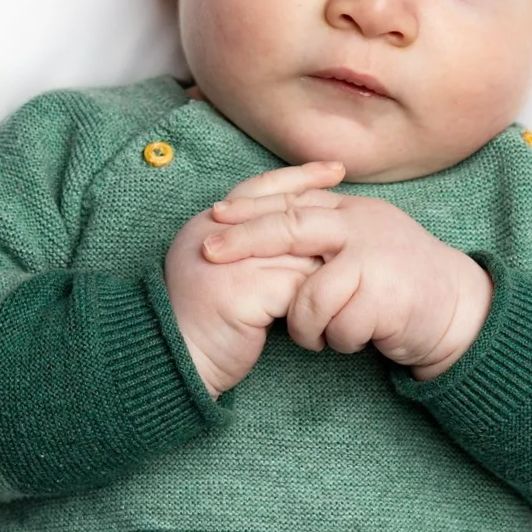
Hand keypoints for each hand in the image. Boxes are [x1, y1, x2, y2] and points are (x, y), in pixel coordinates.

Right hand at [164, 161, 345, 397]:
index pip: (259, 188)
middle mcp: (213, 235)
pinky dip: (320, 295)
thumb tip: (300, 231)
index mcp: (206, 226)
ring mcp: (229, 261)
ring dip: (327, 260)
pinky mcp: (244, 290)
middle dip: (323, 204)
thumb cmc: (200, 322)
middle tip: (358, 200)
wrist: (173, 361)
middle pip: (283, 212)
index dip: (298, 177)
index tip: (334, 170)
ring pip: (296, 248)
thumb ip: (249, 248)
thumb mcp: (221, 272)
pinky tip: (339, 299)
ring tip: (357, 260)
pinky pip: (298, 285)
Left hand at [203, 188, 492, 380]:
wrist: (458, 309)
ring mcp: (377, 259)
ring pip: (310, 293)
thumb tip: (263, 227)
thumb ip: (325, 233)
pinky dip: (339, 341)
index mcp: (353, 212)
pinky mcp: (388, 296)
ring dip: (305, 324)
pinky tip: (352, 340)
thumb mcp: (363, 244)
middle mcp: (363, 227)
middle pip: (292, 226)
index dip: (250, 208)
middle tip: (209, 253)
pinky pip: (339, 326)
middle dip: (245, 240)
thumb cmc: (400, 283)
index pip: (293, 200)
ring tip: (317, 337)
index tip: (213, 216)